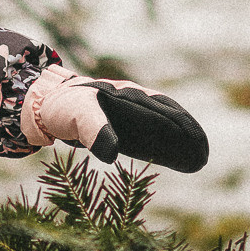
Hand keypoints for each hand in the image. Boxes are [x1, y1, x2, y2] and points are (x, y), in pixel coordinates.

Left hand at [20, 70, 207, 174]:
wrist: (46, 102)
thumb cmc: (63, 107)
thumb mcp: (77, 115)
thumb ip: (95, 130)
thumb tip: (113, 153)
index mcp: (128, 95)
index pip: (163, 113)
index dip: (182, 129)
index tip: (196, 148)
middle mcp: (134, 99)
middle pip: (168, 117)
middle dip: (187, 135)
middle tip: (203, 156)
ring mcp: (131, 109)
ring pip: (163, 122)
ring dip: (181, 137)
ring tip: (198, 156)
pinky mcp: (124, 122)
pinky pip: (151, 130)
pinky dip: (166, 141)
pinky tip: (174, 154)